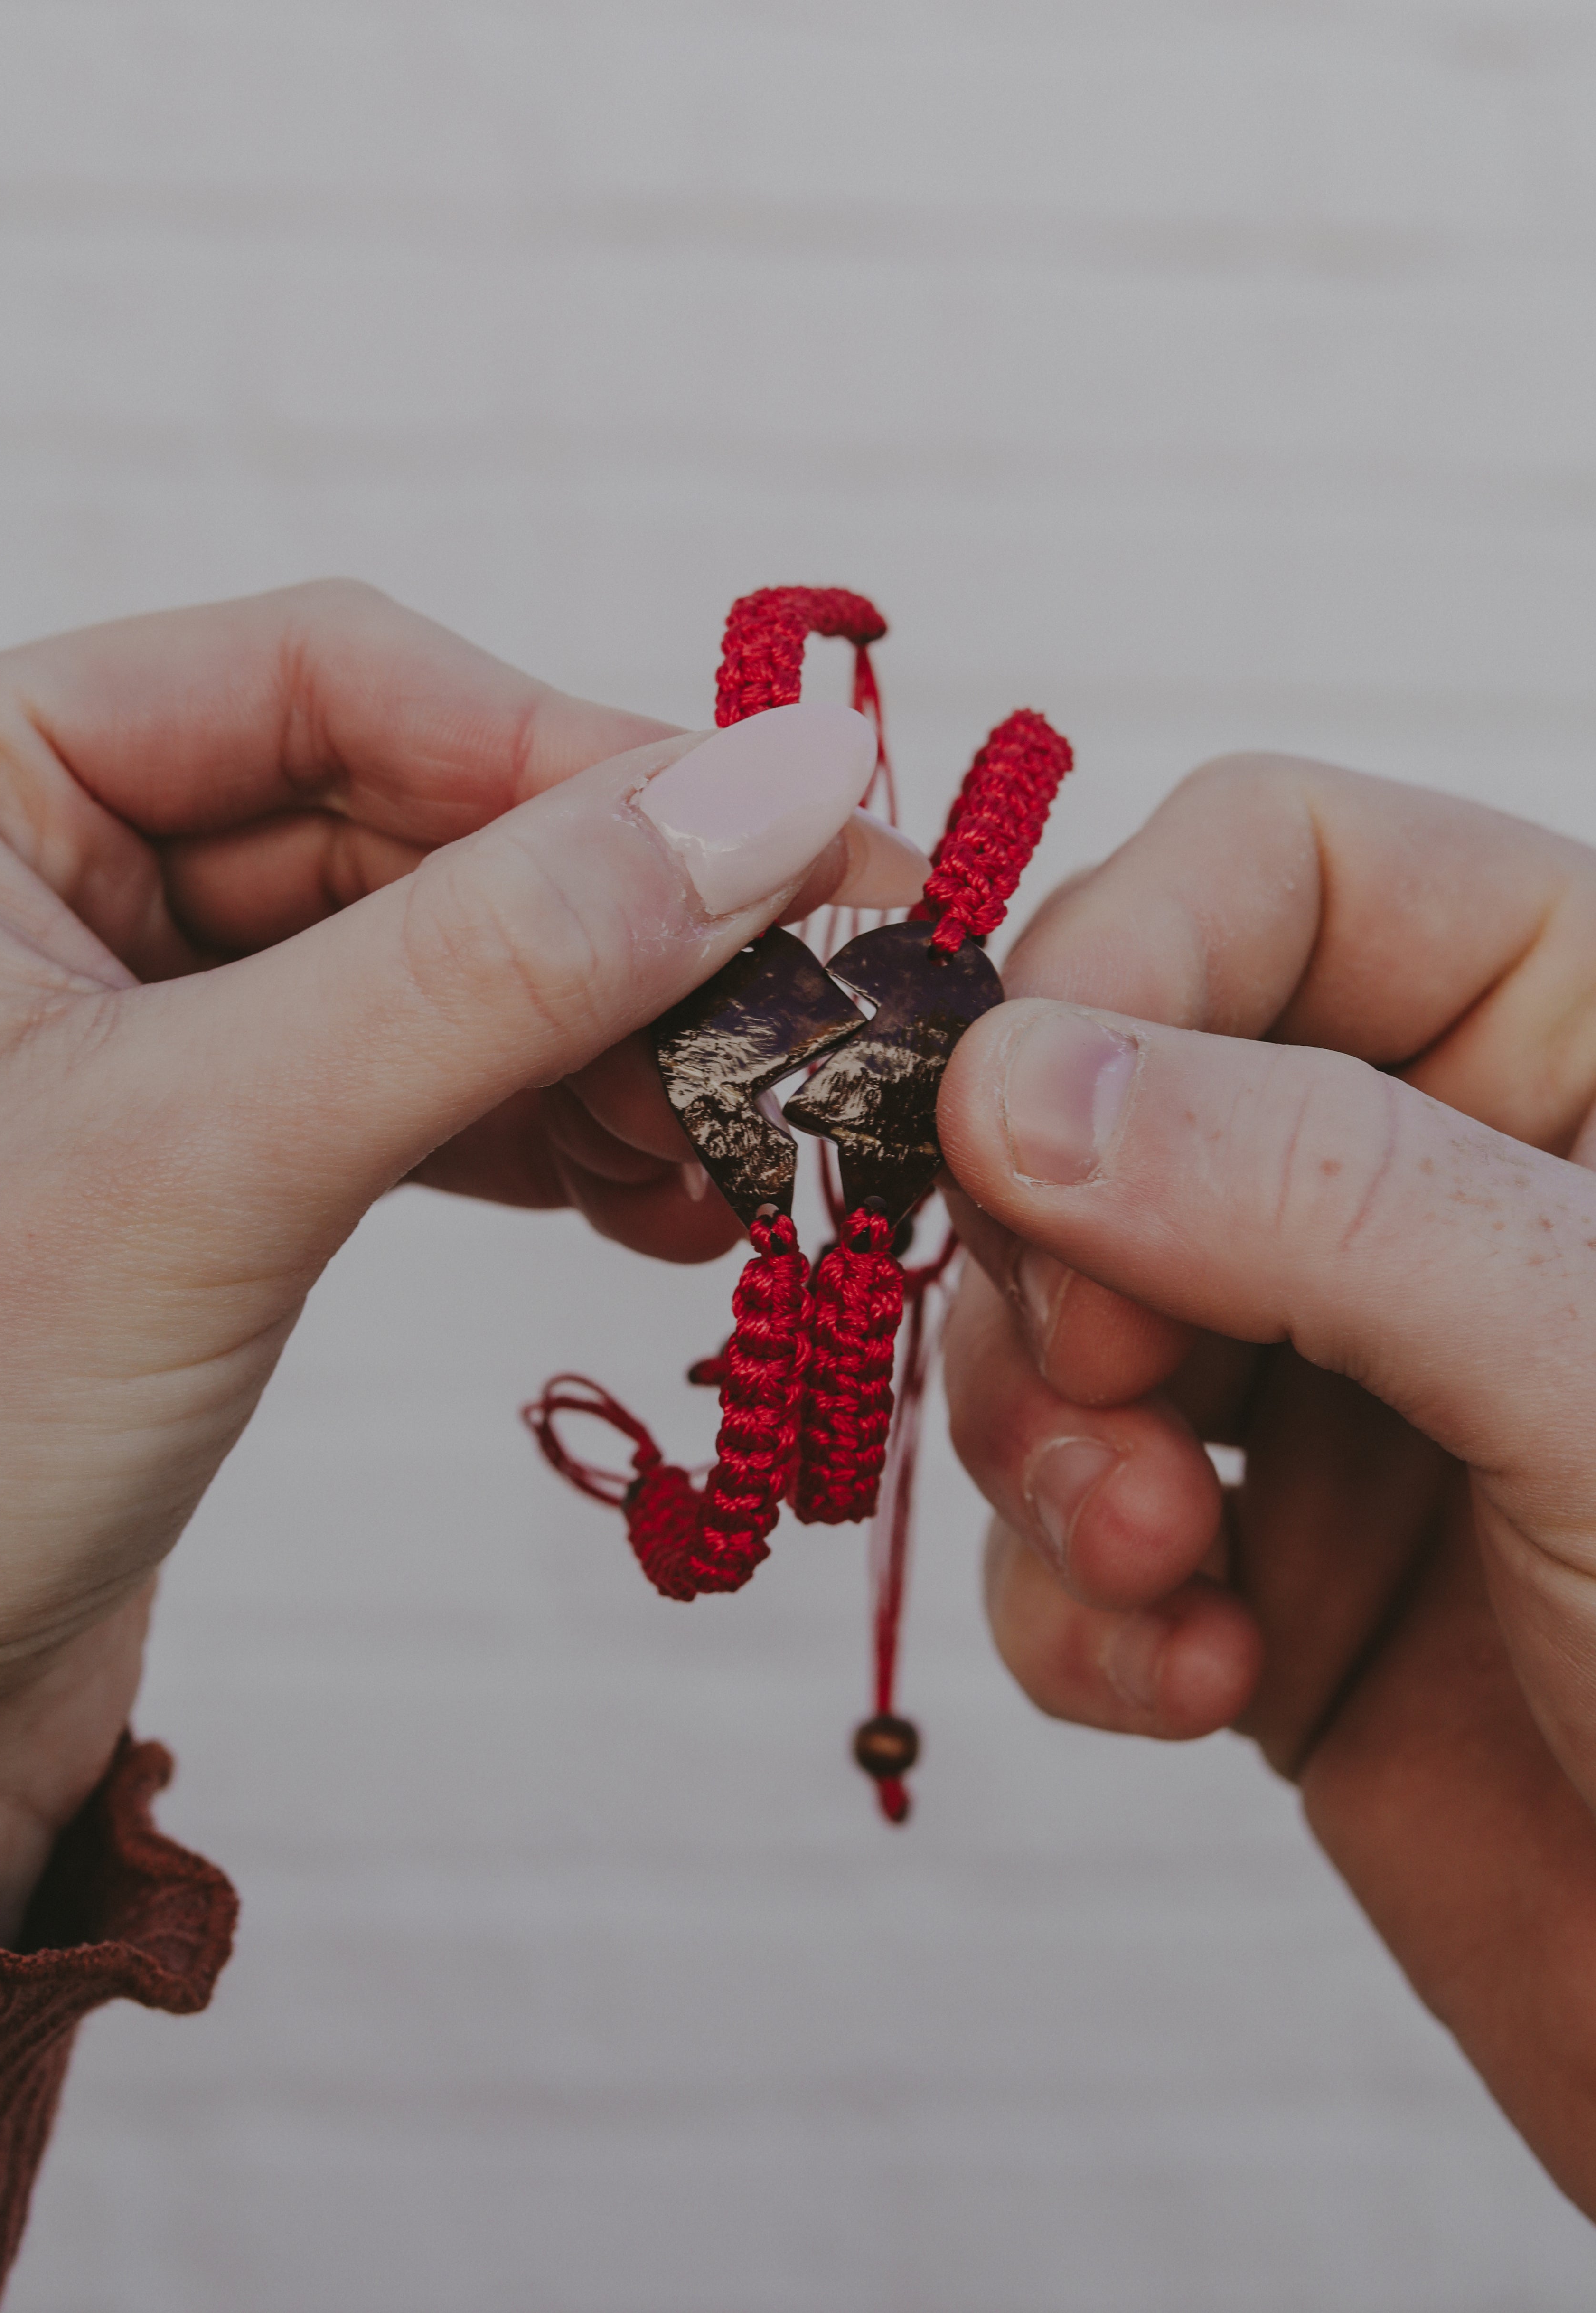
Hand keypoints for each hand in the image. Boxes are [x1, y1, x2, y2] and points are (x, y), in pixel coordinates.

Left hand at [0, 578, 890, 1971]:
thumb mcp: (211, 1152)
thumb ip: (494, 961)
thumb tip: (769, 795)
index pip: (328, 677)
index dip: (572, 750)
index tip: (785, 833)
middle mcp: (33, 872)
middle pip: (405, 817)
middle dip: (611, 922)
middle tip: (809, 1013)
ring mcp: (124, 1022)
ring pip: (429, 959)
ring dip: (602, 1040)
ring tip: (742, 1141)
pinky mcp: (197, 1165)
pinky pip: (411, 1087)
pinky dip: (543, 1131)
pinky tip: (656, 1193)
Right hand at [935, 755, 1595, 2212]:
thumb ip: (1315, 1192)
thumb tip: (1007, 1079)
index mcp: (1575, 1034)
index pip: (1273, 867)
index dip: (1117, 966)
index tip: (1016, 1132)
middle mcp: (1436, 1178)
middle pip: (1112, 1092)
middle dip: (1063, 1256)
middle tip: (1110, 1388)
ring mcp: (1341, 1372)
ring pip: (1051, 1310)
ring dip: (1055, 1446)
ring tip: (1163, 1570)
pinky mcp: (1268, 1559)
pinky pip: (1067, 1521)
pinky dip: (1079, 1607)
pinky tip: (1195, 1681)